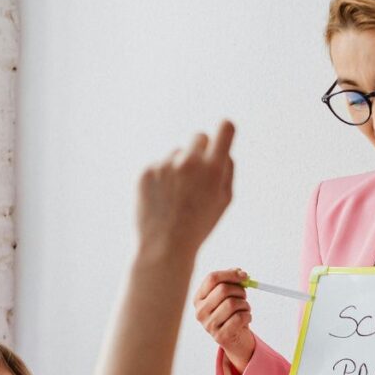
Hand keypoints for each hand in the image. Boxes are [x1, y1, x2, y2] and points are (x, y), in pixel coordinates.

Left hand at [136, 121, 234, 259]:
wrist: (165, 245)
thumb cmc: (199, 224)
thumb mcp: (224, 200)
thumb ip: (227, 170)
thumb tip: (223, 149)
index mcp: (213, 169)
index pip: (225, 129)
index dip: (225, 129)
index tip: (224, 132)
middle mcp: (189, 162)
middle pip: (199, 136)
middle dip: (201, 150)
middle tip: (198, 173)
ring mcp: (165, 165)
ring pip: (177, 153)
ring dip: (179, 167)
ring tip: (178, 195)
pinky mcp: (146, 171)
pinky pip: (159, 165)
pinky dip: (162, 178)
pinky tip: (163, 198)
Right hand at [193, 268, 254, 371]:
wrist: (235, 338)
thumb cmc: (232, 312)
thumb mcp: (229, 295)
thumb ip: (232, 280)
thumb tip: (239, 271)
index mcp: (199, 298)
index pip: (212, 278)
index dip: (230, 274)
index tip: (244, 275)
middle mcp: (200, 311)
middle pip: (223, 290)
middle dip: (239, 290)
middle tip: (244, 295)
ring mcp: (208, 325)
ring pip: (232, 304)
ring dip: (245, 304)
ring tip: (245, 309)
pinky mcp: (220, 336)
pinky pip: (239, 318)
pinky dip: (248, 316)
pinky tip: (245, 319)